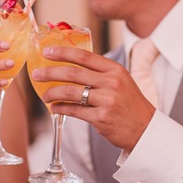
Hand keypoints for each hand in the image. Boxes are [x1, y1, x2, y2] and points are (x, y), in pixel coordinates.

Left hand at [32, 46, 155, 150]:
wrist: (146, 130)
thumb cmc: (130, 104)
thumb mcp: (121, 81)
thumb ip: (100, 73)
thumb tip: (70, 66)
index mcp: (114, 70)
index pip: (84, 56)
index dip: (63, 52)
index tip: (47, 52)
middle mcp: (111, 82)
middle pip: (73, 73)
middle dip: (50, 73)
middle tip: (36, 74)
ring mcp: (107, 100)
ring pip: (71, 92)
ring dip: (53, 93)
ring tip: (44, 95)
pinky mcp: (102, 118)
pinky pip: (74, 111)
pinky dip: (61, 109)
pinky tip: (54, 108)